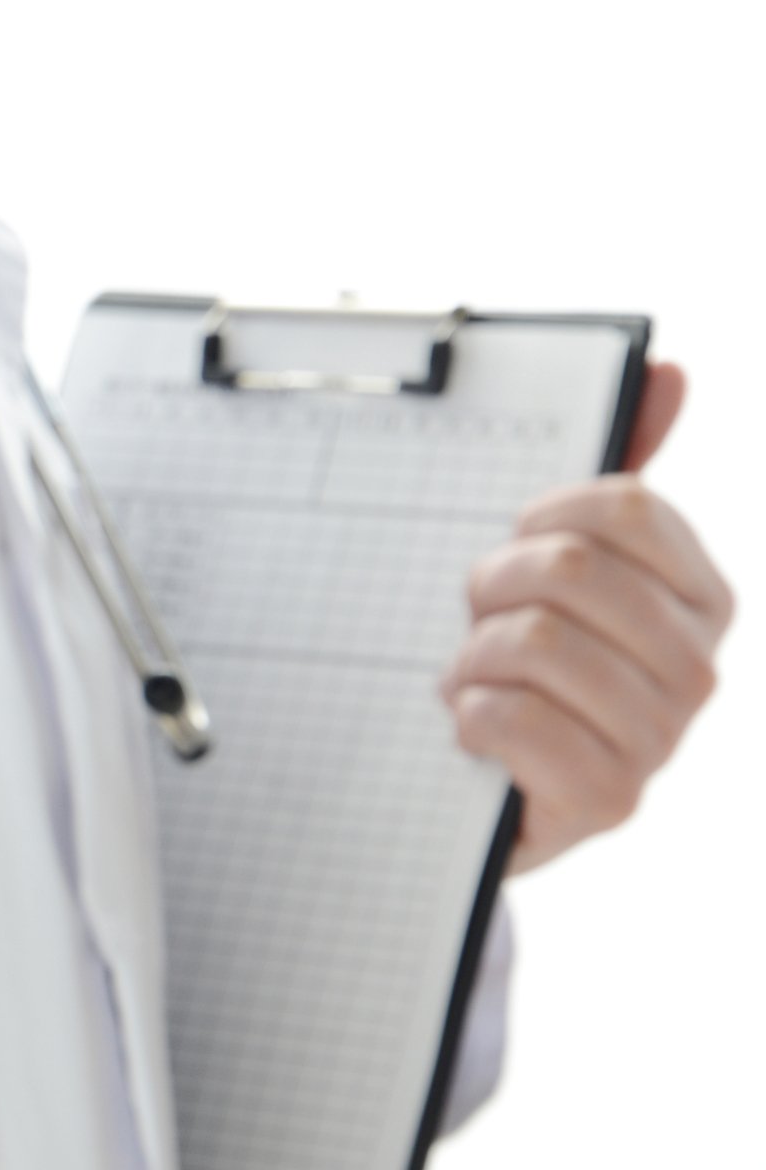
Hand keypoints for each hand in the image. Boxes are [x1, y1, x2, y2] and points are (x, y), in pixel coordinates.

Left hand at [444, 363, 734, 873]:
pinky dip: (468, 718)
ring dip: (471, 659)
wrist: (482, 792)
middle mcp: (698, 668)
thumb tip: (668, 371)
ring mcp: (662, 739)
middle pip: (569, 569)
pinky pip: (509, 718)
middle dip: (490, 590)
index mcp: (701, 596)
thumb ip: (613, 475)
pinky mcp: (609, 799)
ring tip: (473, 682)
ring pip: (533, 642)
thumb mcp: (555, 568)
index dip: (541, 517)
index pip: (627, 506)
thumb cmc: (521, 667)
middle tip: (477, 626)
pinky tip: (475, 731)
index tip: (513, 549)